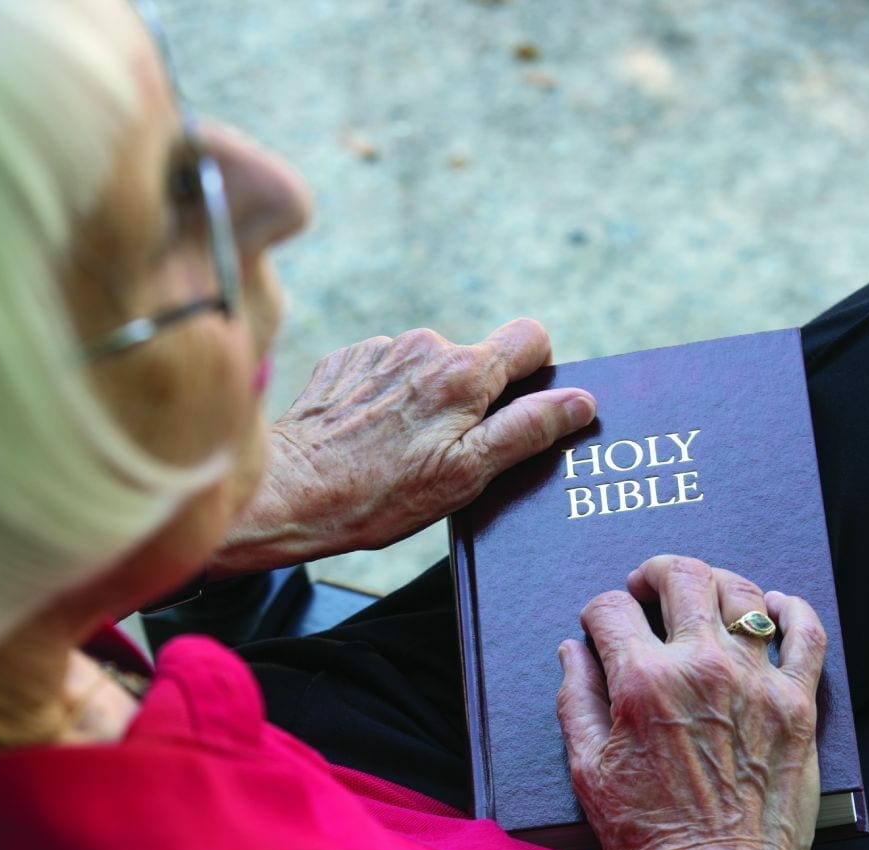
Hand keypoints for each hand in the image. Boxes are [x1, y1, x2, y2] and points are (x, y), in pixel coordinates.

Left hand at [211, 318, 595, 574]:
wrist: (288, 493)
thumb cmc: (379, 494)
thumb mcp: (467, 474)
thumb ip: (527, 431)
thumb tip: (580, 400)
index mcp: (464, 371)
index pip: (531, 337)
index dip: (536, 371)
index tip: (519, 407)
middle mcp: (424, 345)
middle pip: (476, 359)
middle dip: (474, 399)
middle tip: (447, 452)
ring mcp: (379, 350)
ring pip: (428, 367)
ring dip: (426, 399)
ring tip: (399, 450)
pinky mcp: (345, 362)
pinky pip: (386, 371)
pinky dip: (387, 398)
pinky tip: (368, 436)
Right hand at [557, 556, 824, 849]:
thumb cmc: (649, 836)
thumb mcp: (588, 769)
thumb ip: (575, 698)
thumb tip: (573, 650)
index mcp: (643, 682)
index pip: (611, 609)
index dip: (596, 611)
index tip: (598, 626)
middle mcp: (702, 668)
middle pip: (682, 576)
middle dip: (653, 572)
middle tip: (645, 589)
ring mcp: (757, 682)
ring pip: (741, 592)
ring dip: (713, 583)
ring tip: (700, 599)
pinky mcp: (797, 704)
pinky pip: (807, 633)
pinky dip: (789, 609)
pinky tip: (770, 609)